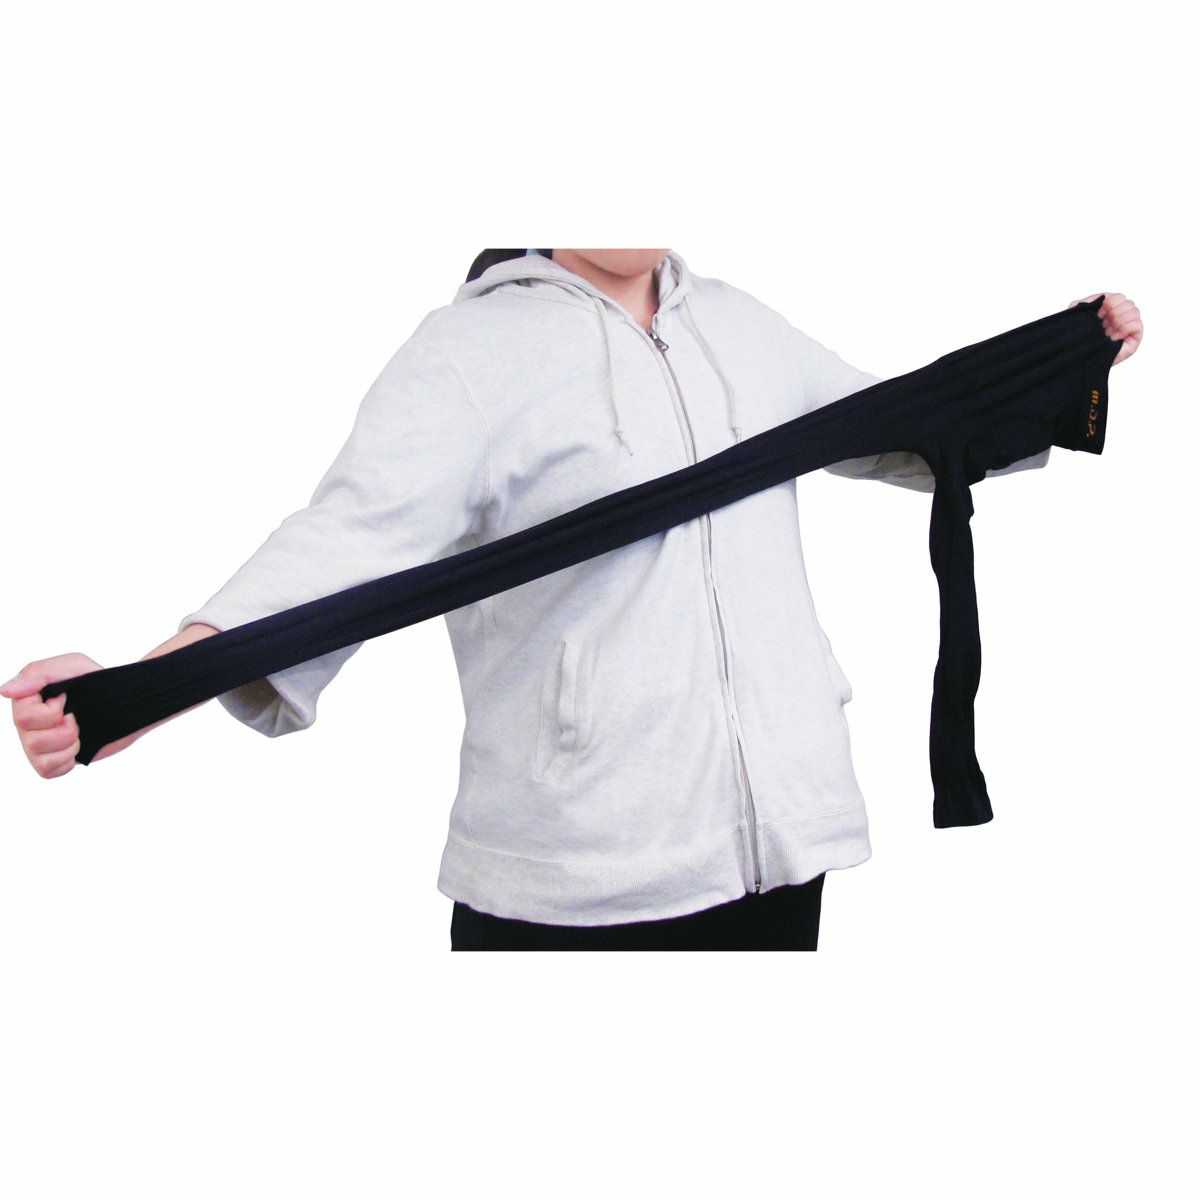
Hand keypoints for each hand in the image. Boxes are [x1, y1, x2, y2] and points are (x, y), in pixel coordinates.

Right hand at [1, 654, 105, 777]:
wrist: (127, 703)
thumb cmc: (98, 681)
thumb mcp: (72, 667)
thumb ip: (37, 673)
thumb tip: (5, 691)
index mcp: (26, 700)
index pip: (23, 718)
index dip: (50, 713)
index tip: (66, 700)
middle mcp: (26, 723)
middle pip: (31, 741)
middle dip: (64, 730)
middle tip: (76, 718)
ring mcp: (37, 744)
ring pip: (38, 757)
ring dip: (69, 743)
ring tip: (79, 731)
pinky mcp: (52, 760)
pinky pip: (47, 770)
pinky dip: (67, 759)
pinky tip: (77, 746)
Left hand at [1069, 292, 1142, 364]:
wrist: (1077, 359)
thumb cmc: (1077, 339)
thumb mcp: (1077, 317)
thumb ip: (1085, 303)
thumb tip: (1101, 297)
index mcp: (1111, 311)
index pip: (1119, 297)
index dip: (1109, 303)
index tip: (1098, 314)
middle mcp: (1121, 318)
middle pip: (1128, 303)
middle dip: (1114, 312)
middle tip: (1103, 324)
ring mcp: (1129, 328)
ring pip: (1135, 312)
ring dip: (1119, 320)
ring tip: (1107, 332)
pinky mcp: (1133, 340)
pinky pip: (1137, 325)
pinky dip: (1125, 328)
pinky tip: (1113, 336)